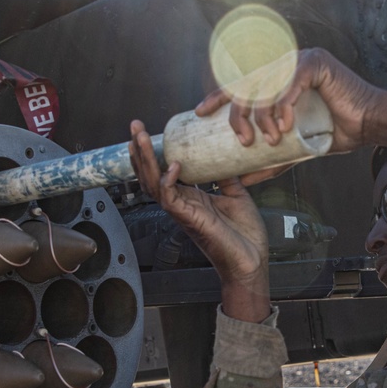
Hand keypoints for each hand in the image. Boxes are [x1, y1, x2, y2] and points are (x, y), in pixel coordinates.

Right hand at [129, 120, 270, 322]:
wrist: (251, 261)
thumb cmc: (245, 235)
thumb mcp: (237, 195)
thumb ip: (226, 177)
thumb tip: (223, 156)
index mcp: (192, 198)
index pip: (165, 171)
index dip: (154, 153)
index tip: (149, 132)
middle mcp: (183, 204)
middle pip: (152, 175)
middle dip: (141, 151)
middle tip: (135, 126)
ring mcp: (183, 212)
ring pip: (154, 184)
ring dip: (145, 161)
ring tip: (138, 138)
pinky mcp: (189, 220)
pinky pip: (170, 200)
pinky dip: (168, 182)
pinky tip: (171, 167)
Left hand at [195, 48, 386, 153]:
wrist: (369, 125)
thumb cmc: (336, 132)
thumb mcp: (294, 149)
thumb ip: (271, 160)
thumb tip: (244, 177)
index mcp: (277, 78)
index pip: (239, 83)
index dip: (217, 96)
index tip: (200, 113)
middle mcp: (285, 64)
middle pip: (248, 83)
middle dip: (238, 113)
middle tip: (244, 140)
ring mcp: (300, 59)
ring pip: (266, 83)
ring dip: (262, 114)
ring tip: (270, 139)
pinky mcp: (316, 63)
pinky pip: (289, 82)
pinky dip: (284, 104)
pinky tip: (286, 125)